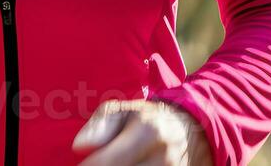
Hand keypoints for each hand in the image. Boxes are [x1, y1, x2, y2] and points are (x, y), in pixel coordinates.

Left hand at [72, 99, 210, 164]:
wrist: (192, 130)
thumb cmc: (149, 118)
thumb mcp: (123, 110)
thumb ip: (98, 126)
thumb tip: (78, 147)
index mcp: (148, 131)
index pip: (106, 161)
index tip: (81, 165)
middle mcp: (164, 156)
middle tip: (98, 163)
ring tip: (115, 163)